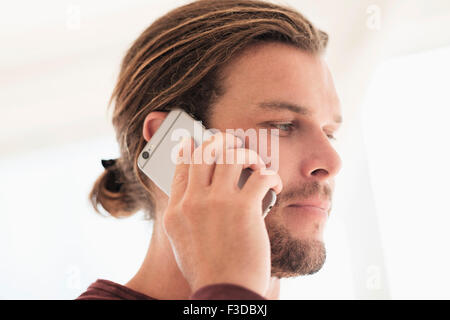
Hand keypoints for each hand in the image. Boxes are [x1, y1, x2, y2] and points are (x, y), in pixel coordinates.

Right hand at [162, 132, 281, 295]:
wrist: (224, 292)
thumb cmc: (208, 271)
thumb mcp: (183, 242)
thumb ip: (186, 216)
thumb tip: (196, 196)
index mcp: (177, 211)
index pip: (181, 168)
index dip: (191, 150)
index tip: (197, 142)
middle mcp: (193, 202)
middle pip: (204, 153)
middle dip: (219, 140)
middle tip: (232, 142)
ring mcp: (217, 202)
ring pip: (230, 155)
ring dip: (247, 154)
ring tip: (257, 163)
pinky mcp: (243, 207)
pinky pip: (260, 175)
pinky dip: (271, 175)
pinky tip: (274, 183)